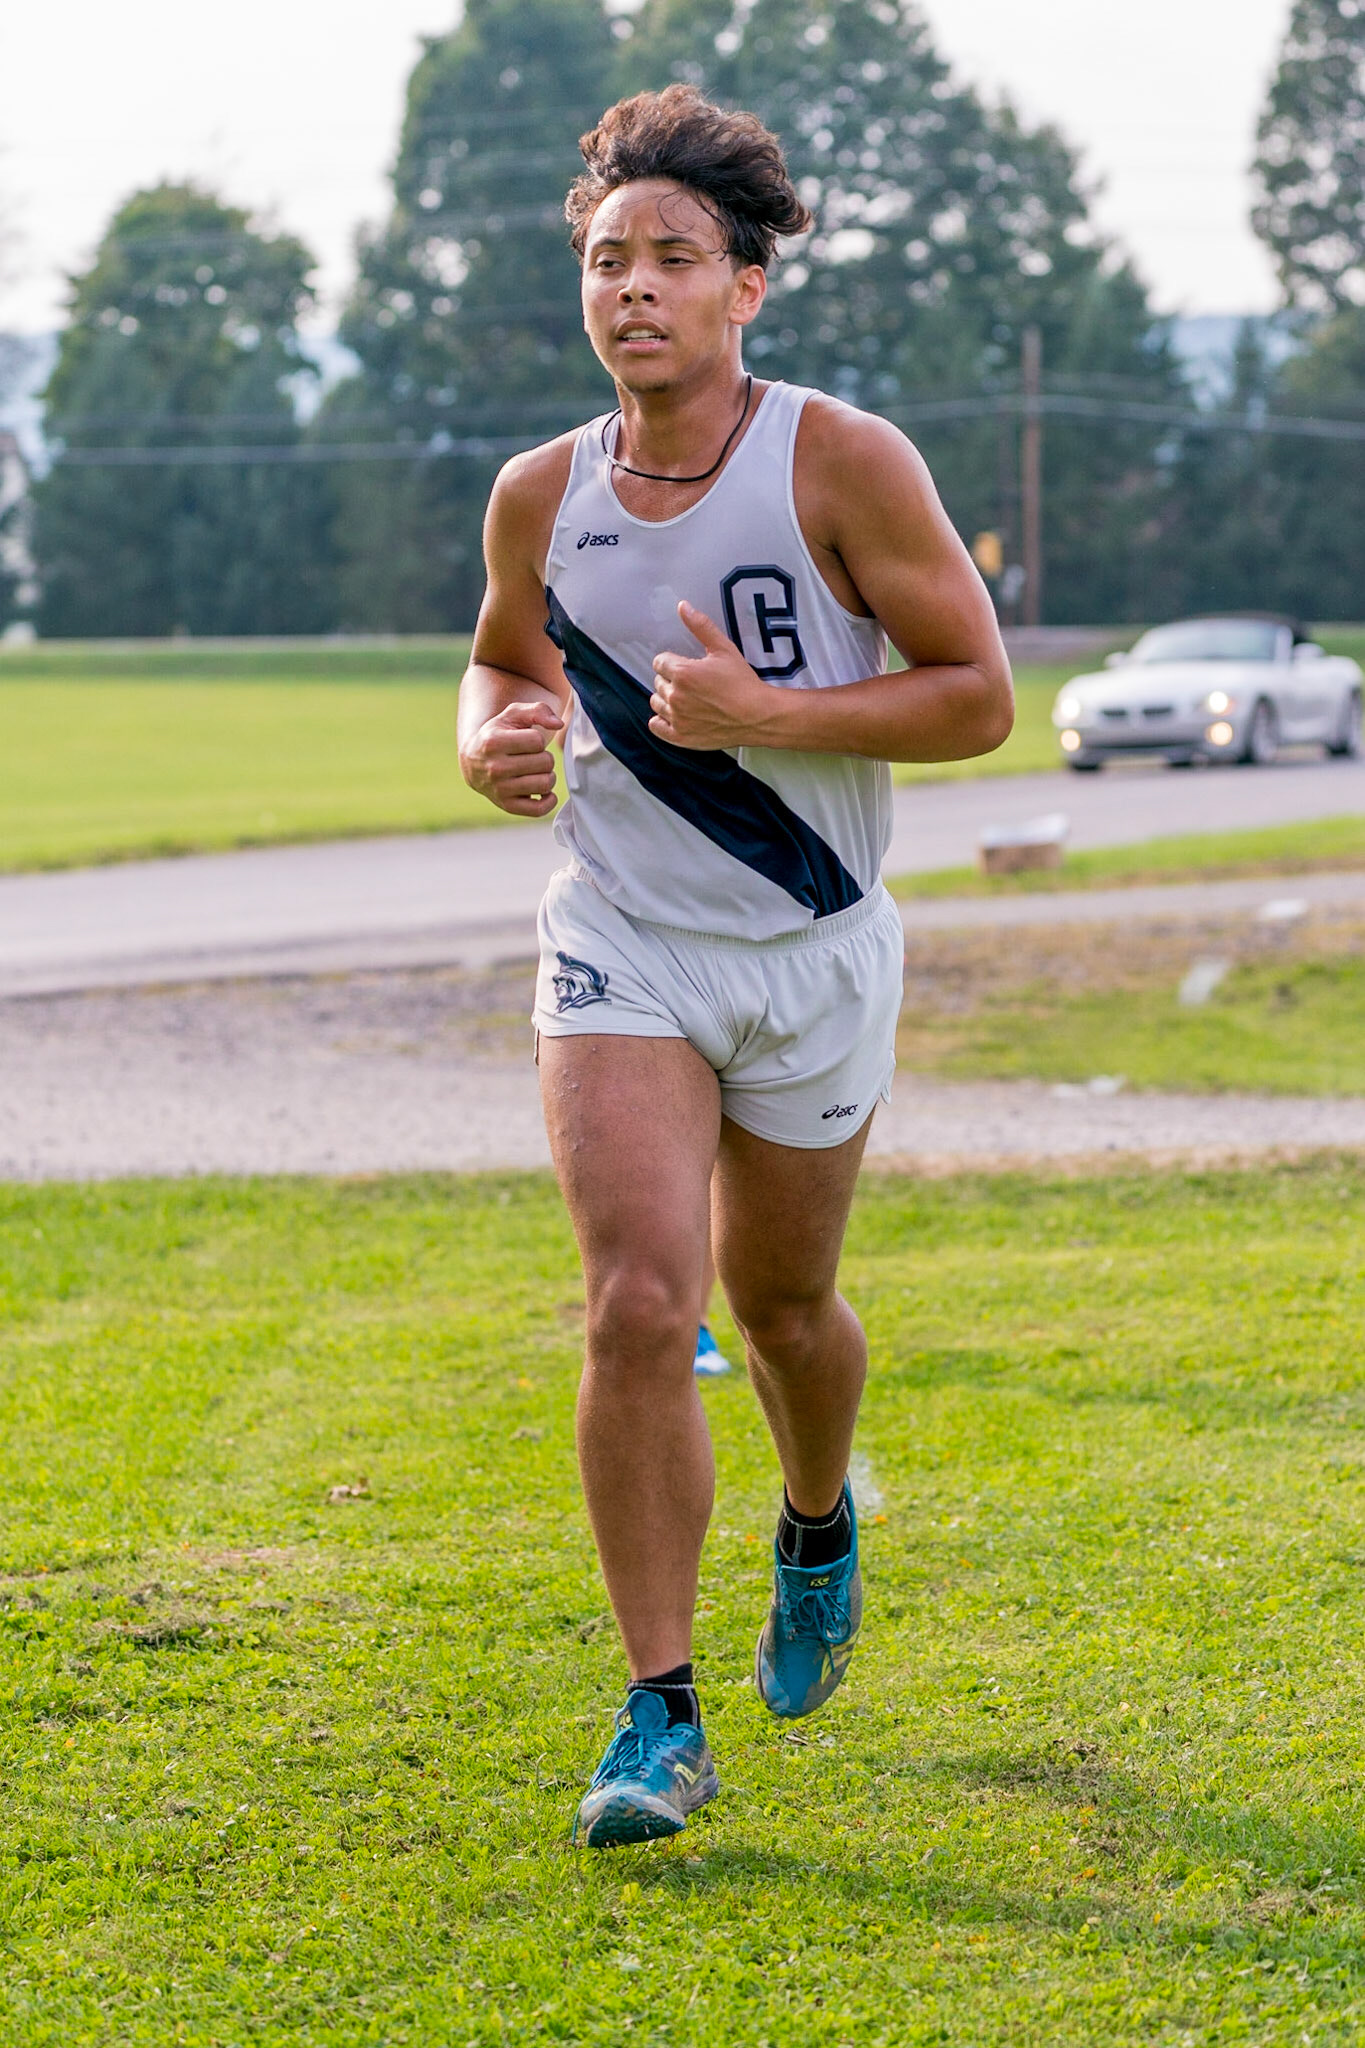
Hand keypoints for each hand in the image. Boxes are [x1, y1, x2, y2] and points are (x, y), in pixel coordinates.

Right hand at [460, 700, 563, 816]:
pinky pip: (539, 809)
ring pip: (545, 784)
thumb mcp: (512, 715)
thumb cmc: (499, 734)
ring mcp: (500, 790)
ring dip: (547, 776)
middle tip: (533, 758)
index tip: (526, 741)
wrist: (473, 763)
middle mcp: (495, 768)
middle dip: (545, 758)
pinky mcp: (507, 806)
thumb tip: (558, 725)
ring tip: (536, 772)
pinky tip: (543, 791)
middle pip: (545, 762)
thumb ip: (538, 710)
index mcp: (494, 742)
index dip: (537, 740)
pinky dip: (549, 800)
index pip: (537, 741)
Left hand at [649, 601, 775, 750]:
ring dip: (666, 698)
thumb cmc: (742, 683)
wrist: (757, 715)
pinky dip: (661, 721)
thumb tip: (683, 607)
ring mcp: (677, 718)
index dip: (672, 661)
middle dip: (671, 679)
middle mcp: (675, 696)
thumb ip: (700, 626)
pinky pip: (656, 726)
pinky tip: (674, 715)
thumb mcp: (724, 649)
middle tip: (691, 682)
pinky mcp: (680, 736)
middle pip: (657, 682)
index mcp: (682, 673)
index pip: (659, 661)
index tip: (685, 665)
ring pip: (656, 702)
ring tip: (686, 698)